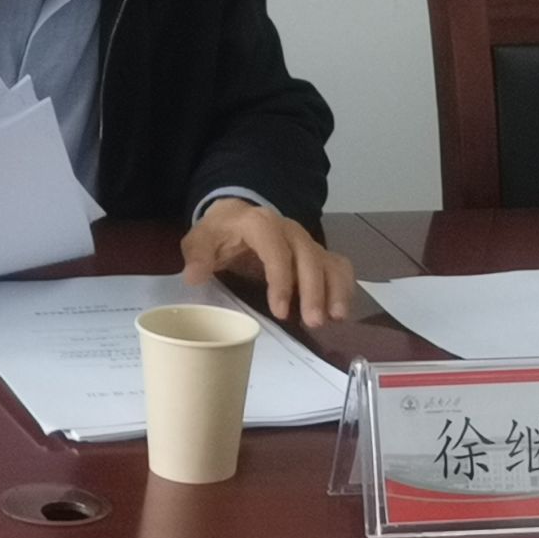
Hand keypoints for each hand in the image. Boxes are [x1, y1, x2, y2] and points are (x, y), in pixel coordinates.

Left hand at [179, 198, 354, 328]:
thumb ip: (198, 255)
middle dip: (313, 290)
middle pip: (308, 257)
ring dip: (335, 289)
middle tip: (313, 321)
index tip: (280, 311)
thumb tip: (194, 276)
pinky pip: (338, 265)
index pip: (275, 249)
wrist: (236, 216)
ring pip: (328, 261)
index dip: (281, 279)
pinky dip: (344, 286)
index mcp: (260, 224)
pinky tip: (341, 311)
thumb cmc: (220, 233)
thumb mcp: (201, 239)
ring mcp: (306, 241)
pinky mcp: (316, 253)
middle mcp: (289, 230)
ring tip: (336, 318)